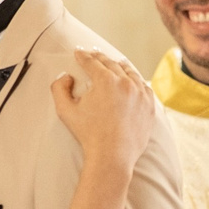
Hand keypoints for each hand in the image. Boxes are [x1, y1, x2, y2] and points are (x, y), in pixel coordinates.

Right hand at [52, 49, 156, 170]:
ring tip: (116, 63)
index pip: (92, 62)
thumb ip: (59, 89)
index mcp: (106, 80)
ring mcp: (140, 93)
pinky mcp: (149, 105)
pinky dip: (136, 81)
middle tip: (93, 54)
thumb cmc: (88, 134)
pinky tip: (133, 81)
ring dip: (120, 66)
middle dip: (100, 58)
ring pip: (130, 73)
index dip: (83, 56)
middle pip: (112, 64)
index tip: (78, 52)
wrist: (112, 155)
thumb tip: (66, 76)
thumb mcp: (65, 111)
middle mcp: (126, 82)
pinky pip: (144, 87)